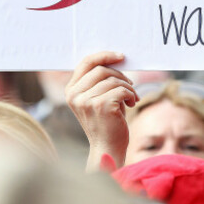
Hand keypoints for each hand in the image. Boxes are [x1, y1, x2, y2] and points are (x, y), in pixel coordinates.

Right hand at [65, 51, 138, 170]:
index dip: (104, 55)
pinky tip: (132, 104)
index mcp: (71, 91)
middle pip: (102, 69)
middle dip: (120, 75)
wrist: (107, 147)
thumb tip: (116, 58)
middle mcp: (75, 95)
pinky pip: (122, 90)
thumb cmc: (107, 122)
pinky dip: (131, 95)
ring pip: (114, 80)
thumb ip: (99, 81)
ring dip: (128, 88)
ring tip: (131, 98)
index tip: (121, 56)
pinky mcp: (101, 106)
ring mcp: (86, 101)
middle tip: (130, 85)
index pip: (86, 62)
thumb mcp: (98, 98)